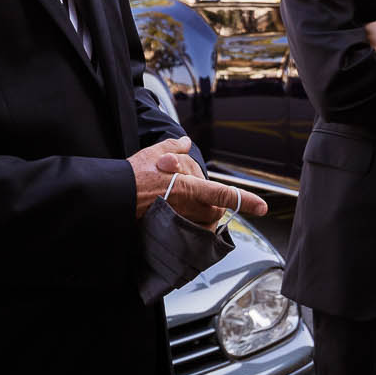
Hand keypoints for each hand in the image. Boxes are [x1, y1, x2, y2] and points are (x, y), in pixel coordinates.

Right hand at [130, 137, 268, 225]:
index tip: (263, 207)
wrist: (113, 196)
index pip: (224, 193)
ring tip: (189, 206)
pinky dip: (189, 226)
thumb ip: (175, 147)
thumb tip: (185, 142)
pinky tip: (181, 220)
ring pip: (203, 223)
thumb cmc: (135, 175)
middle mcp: (188, 207)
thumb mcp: (156, 152)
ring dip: (204, 216)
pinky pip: (187, 232)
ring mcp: (179, 221)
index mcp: (190, 187)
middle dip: (217, 206)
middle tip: (205, 197)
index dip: (245, 200)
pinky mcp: (168, 231)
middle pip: (215, 211)